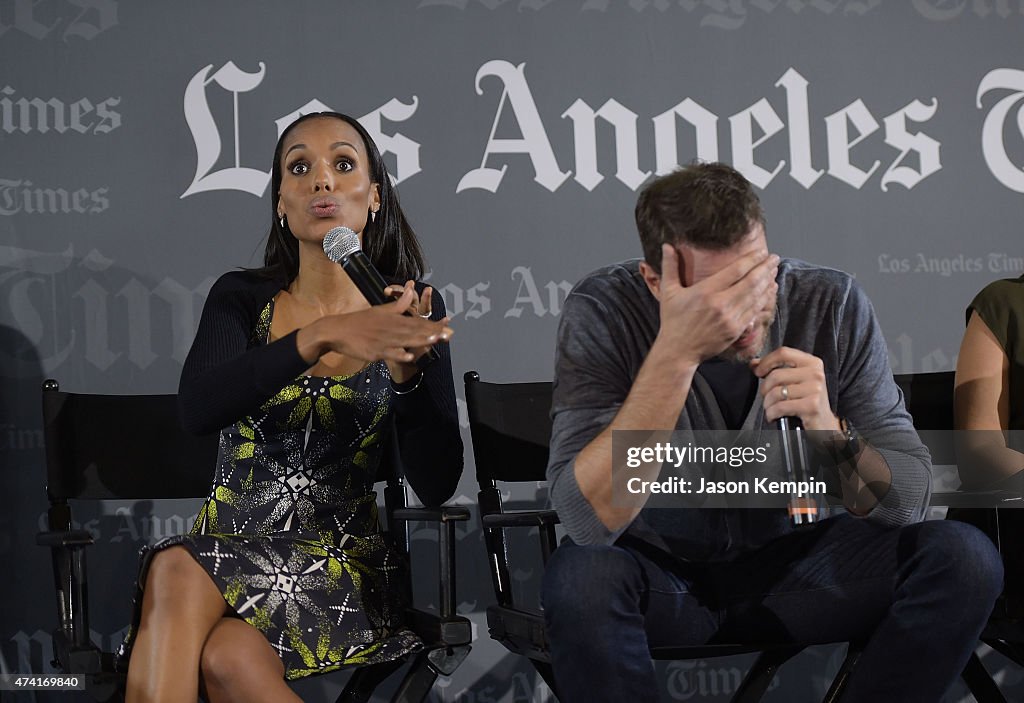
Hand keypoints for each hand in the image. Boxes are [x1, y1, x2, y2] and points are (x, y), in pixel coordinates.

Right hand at [304, 285, 451, 366]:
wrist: (337, 331)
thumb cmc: (359, 321)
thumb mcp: (380, 309)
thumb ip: (399, 303)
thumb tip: (412, 288)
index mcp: (393, 318)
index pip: (418, 321)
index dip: (433, 324)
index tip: (447, 325)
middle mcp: (391, 328)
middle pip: (415, 331)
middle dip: (433, 332)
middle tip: (448, 334)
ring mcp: (383, 340)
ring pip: (405, 340)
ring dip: (420, 340)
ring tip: (435, 340)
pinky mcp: (375, 351)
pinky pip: (389, 353)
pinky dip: (399, 354)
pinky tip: (410, 355)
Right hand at [653, 244, 778, 365]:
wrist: (678, 351)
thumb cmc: (672, 321)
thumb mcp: (668, 292)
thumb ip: (669, 267)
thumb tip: (666, 245)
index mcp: (705, 291)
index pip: (736, 270)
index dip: (752, 259)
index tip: (761, 251)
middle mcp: (721, 304)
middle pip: (751, 281)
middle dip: (765, 268)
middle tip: (774, 258)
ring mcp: (731, 318)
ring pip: (756, 296)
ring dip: (767, 282)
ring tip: (774, 271)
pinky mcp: (736, 330)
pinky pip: (754, 311)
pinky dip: (764, 299)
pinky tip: (769, 291)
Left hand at [751, 347, 839, 431]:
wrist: (824, 423)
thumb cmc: (807, 400)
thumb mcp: (795, 380)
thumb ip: (776, 368)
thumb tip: (754, 363)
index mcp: (812, 362)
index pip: (783, 353)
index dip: (766, 362)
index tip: (758, 371)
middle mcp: (815, 373)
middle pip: (776, 375)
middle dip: (765, 389)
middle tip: (767, 397)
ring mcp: (815, 389)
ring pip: (775, 392)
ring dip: (767, 404)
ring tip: (772, 408)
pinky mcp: (812, 406)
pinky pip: (780, 407)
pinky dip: (771, 413)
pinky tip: (774, 416)